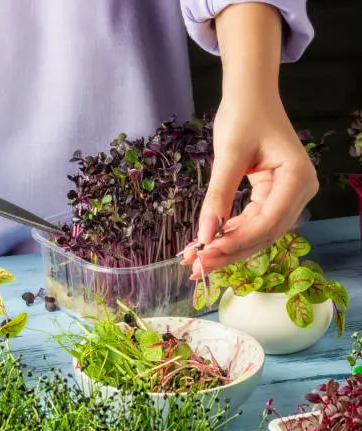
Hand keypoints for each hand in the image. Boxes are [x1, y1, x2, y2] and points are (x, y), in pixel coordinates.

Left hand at [183, 97, 318, 278]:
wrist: (251, 96)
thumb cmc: (244, 115)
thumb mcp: (229, 154)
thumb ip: (218, 196)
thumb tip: (204, 235)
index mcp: (297, 178)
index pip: (269, 222)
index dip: (238, 241)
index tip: (206, 252)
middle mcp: (300, 192)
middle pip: (264, 234)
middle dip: (229, 252)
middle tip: (197, 268)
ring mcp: (289, 197)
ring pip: (258, 234)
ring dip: (227, 248)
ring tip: (196, 261)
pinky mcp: (274, 198)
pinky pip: (253, 224)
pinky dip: (230, 235)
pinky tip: (208, 245)